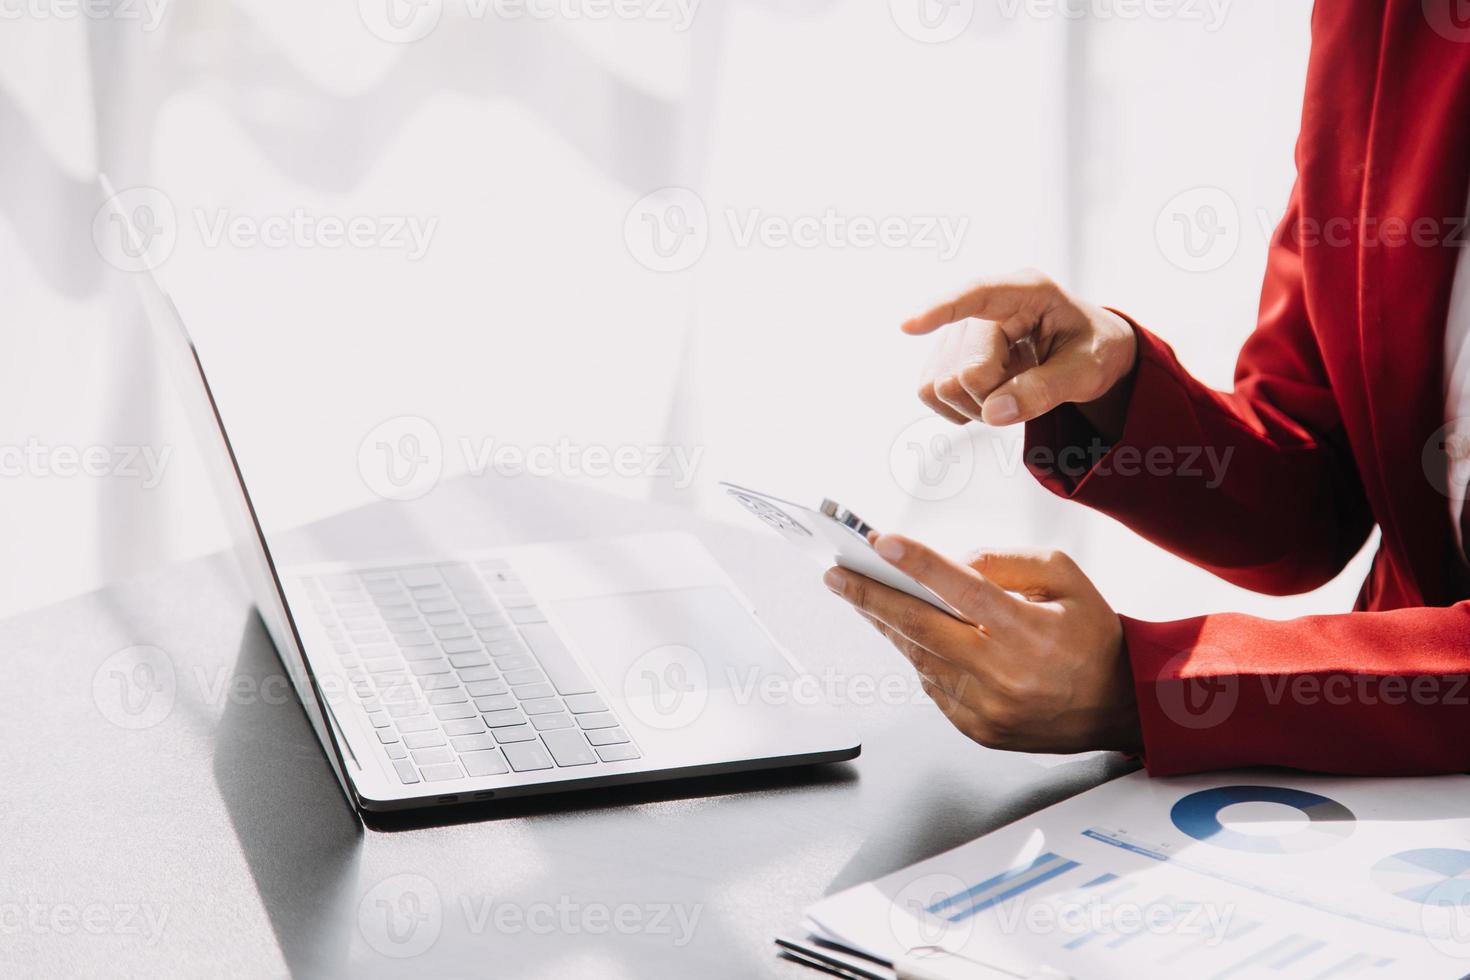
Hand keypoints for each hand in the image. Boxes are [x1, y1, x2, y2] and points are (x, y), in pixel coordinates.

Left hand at [824, 535, 1140, 754]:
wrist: (1121, 706)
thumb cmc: (1093, 636)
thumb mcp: (1067, 578)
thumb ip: (1008, 561)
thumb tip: (952, 563)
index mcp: (1029, 630)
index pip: (963, 589)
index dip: (919, 564)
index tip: (881, 542)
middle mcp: (1005, 672)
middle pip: (921, 627)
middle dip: (871, 597)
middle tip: (837, 575)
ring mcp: (988, 707)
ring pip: (920, 658)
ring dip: (887, 626)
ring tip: (863, 597)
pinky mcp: (978, 729)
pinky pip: (933, 686)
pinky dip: (918, 657)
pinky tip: (908, 635)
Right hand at [906, 270, 1137, 439]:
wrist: (1088, 351)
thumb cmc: (1092, 350)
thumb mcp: (1086, 371)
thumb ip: (1045, 389)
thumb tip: (993, 412)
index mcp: (1029, 291)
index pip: (978, 294)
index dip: (942, 310)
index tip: (908, 326)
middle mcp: (987, 306)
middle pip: (965, 370)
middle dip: (994, 397)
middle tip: (1029, 392)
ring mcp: (961, 330)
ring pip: (939, 385)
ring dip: (975, 405)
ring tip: (1011, 393)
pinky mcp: (945, 355)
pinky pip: (928, 391)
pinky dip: (957, 408)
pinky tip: (988, 397)